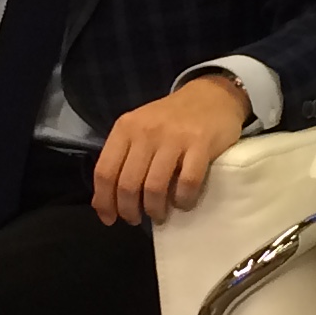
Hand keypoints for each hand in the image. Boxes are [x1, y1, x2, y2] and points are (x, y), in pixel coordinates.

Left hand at [92, 73, 251, 225]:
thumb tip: (107, 201)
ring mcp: (174, 137)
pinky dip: (183, 200)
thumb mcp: (140, 128)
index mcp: (125, 128)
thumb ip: (124, 157)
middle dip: (129, 211)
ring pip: (154, 187)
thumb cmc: (171, 119)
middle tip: (136, 219)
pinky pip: (187, 183)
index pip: (104, 171)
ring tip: (159, 215)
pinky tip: (183, 203)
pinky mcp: (201, 144)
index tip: (109, 219)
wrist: (211, 95)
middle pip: (127, 184)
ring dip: (155, 210)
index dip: (104, 201)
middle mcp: (146, 131)